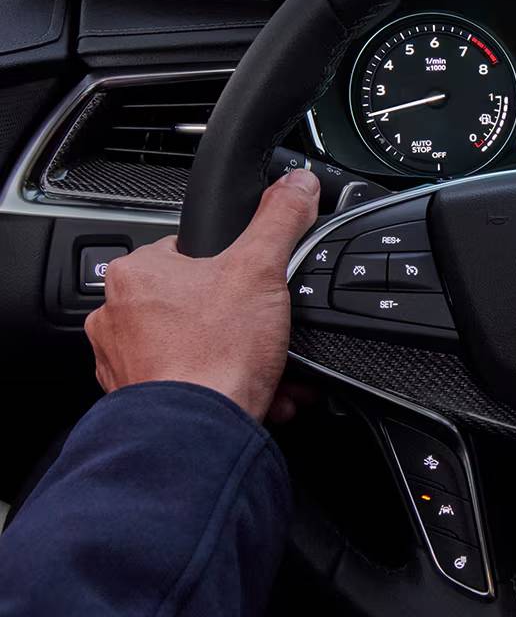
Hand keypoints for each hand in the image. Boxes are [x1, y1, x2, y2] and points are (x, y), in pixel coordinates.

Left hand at [85, 170, 320, 419]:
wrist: (200, 432)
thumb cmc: (215, 354)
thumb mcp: (261, 269)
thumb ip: (280, 219)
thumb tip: (297, 184)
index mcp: (137, 274)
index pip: (190, 254)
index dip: (235, 270)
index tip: (257, 290)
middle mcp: (118, 318)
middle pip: (198, 305)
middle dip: (241, 322)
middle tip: (268, 334)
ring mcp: (125, 364)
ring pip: (196, 349)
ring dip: (238, 359)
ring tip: (268, 369)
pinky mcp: (142, 403)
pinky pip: (192, 386)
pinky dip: (224, 390)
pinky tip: (255, 395)